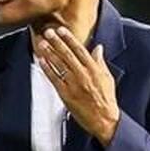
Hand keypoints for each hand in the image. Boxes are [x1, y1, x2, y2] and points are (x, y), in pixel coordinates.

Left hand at [36, 26, 119, 146]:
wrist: (104, 120)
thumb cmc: (106, 99)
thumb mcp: (107, 78)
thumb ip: (100, 62)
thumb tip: (98, 48)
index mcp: (94, 69)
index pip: (80, 50)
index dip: (70, 39)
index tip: (62, 30)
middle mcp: (83, 75)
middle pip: (68, 55)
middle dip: (57, 42)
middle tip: (48, 32)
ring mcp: (74, 85)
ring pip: (60, 65)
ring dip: (50, 53)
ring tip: (42, 43)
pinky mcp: (66, 95)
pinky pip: (54, 79)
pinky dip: (48, 69)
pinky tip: (42, 61)